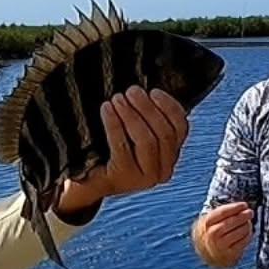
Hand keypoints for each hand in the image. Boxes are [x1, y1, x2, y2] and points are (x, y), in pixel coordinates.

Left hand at [58, 87, 188, 210]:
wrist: (87, 180)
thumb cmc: (111, 150)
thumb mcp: (134, 134)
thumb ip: (146, 117)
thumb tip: (144, 88)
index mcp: (171, 156)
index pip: (181, 128)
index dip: (169, 107)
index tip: (153, 91)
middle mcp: (164, 171)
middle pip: (164, 134)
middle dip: (147, 108)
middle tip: (131, 91)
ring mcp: (145, 178)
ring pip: (147, 141)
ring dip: (132, 115)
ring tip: (117, 98)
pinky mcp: (124, 179)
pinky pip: (122, 147)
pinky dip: (114, 125)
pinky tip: (106, 109)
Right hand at [193, 201, 254, 268]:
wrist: (210, 253)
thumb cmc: (214, 232)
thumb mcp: (213, 221)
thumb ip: (225, 213)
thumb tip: (243, 208)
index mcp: (207, 223)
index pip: (223, 212)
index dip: (236, 207)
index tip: (244, 205)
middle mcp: (212, 234)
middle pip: (232, 222)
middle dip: (243, 216)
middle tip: (250, 212)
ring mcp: (221, 245)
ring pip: (240, 231)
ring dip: (247, 225)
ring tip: (248, 223)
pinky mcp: (230, 253)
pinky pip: (243, 241)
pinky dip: (248, 235)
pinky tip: (248, 232)